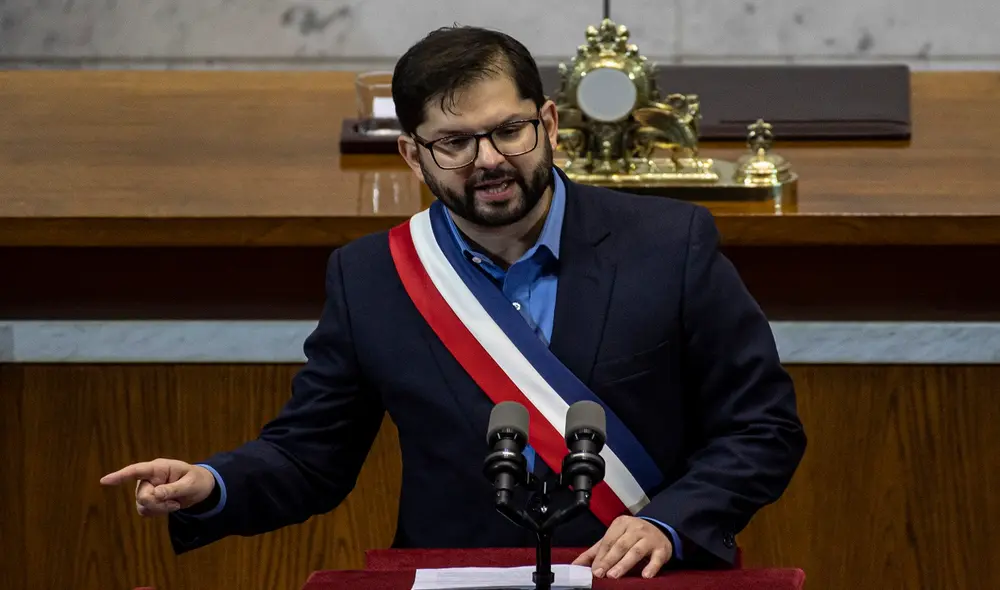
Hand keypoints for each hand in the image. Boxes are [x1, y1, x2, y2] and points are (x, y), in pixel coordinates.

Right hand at [100, 458, 215, 516]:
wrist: (200, 488)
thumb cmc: (197, 481)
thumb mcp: (190, 484)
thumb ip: (173, 489)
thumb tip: (155, 494)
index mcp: (159, 468)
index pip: (136, 471)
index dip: (120, 476)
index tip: (104, 481)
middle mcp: (149, 478)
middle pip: (142, 495)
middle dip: (158, 503)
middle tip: (175, 502)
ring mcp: (146, 489)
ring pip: (142, 506)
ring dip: (160, 509)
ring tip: (175, 503)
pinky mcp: (148, 500)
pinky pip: (146, 511)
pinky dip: (158, 512)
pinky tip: (170, 506)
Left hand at [572, 516, 672, 578]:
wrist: (661, 531)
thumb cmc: (632, 537)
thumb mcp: (614, 539)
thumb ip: (595, 552)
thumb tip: (576, 564)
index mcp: (621, 524)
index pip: (609, 541)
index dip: (601, 556)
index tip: (594, 570)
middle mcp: (635, 528)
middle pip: (620, 546)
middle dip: (609, 560)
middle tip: (600, 573)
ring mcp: (649, 538)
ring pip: (635, 551)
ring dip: (624, 564)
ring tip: (614, 575)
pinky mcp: (662, 549)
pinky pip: (657, 559)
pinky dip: (651, 567)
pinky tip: (646, 575)